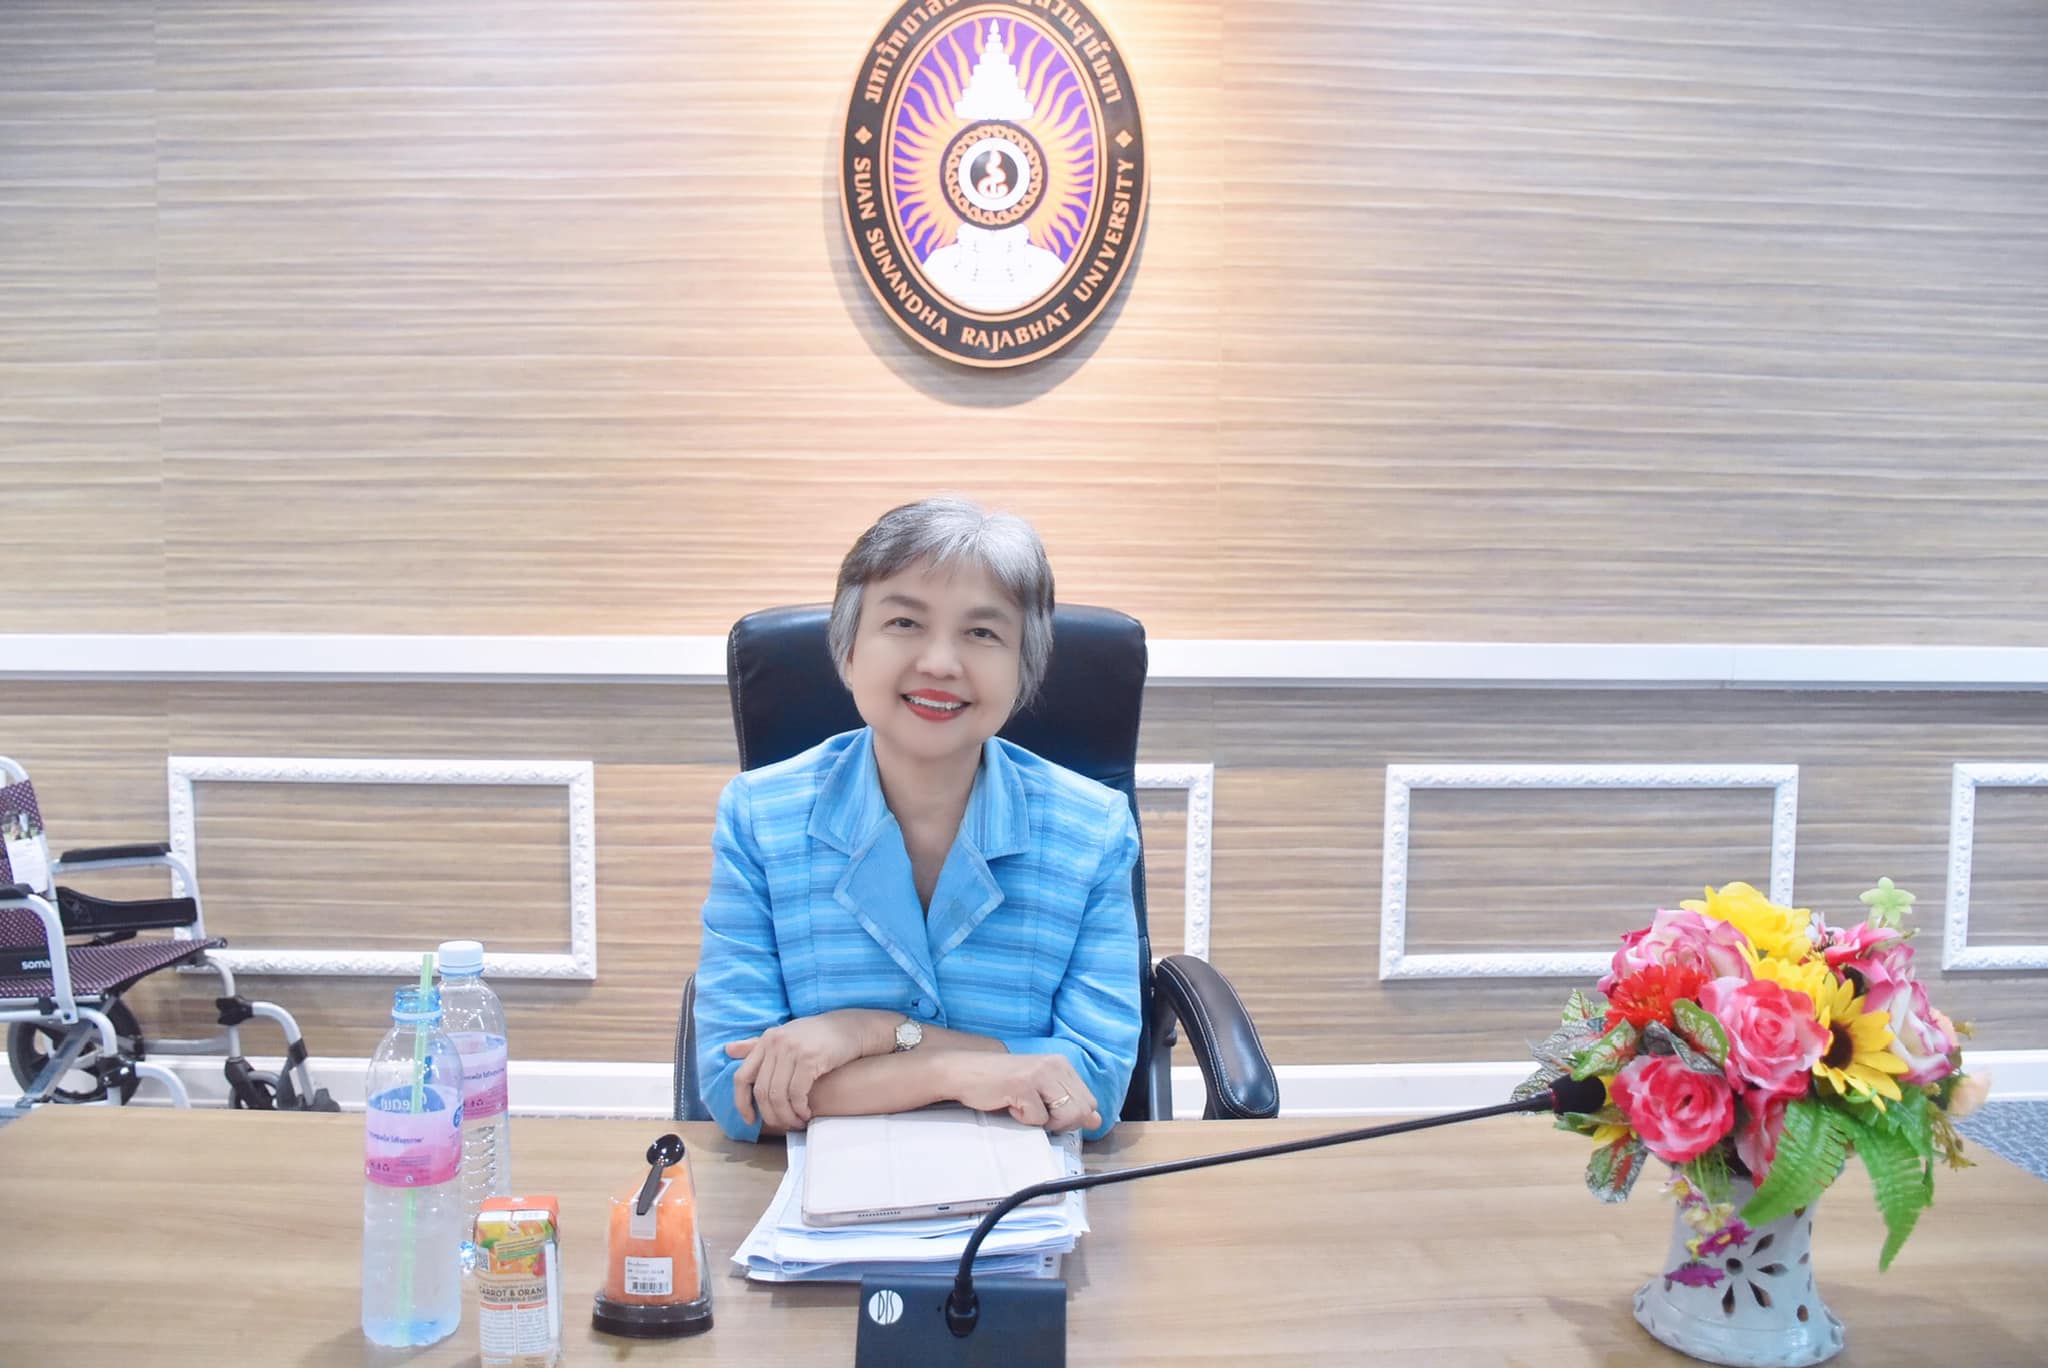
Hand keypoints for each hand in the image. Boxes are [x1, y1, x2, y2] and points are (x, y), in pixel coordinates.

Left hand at [727, 1010, 878, 1131]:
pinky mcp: (810, 1059)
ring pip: (778, 1096)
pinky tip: (806, 1113)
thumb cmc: (817, 1034)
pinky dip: (800, 1109)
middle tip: (782, 1126)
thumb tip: (727, 1050)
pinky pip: (797, 1093)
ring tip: (797, 1122)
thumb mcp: (784, 1035)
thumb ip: (755, 1045)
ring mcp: (792, 1050)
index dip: (742, 1103)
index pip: (742, 1077)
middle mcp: (775, 1043)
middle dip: (770, 1115)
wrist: (850, 1027)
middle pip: (761, 1091)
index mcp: (766, 1040)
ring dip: (787, 1116)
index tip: (750, 1120)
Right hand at [945, 1053, 1099, 1133]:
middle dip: (1060, 1123)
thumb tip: (1097, 1120)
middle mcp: (1056, 1065)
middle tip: (1034, 1112)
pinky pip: (1038, 1119)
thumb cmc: (1000, 1084)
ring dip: (1043, 1122)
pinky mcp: (1024, 1085)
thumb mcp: (1040, 1092)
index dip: (1071, 1118)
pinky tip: (1009, 1102)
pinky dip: (1022, 1119)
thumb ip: (1068, 1104)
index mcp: (1062, 1064)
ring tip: (1023, 1106)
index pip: (1089, 1102)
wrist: (964, 1073)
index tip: (1047, 1113)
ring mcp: (1040, 1073)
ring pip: (1066, 1115)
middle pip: (1081, 1111)